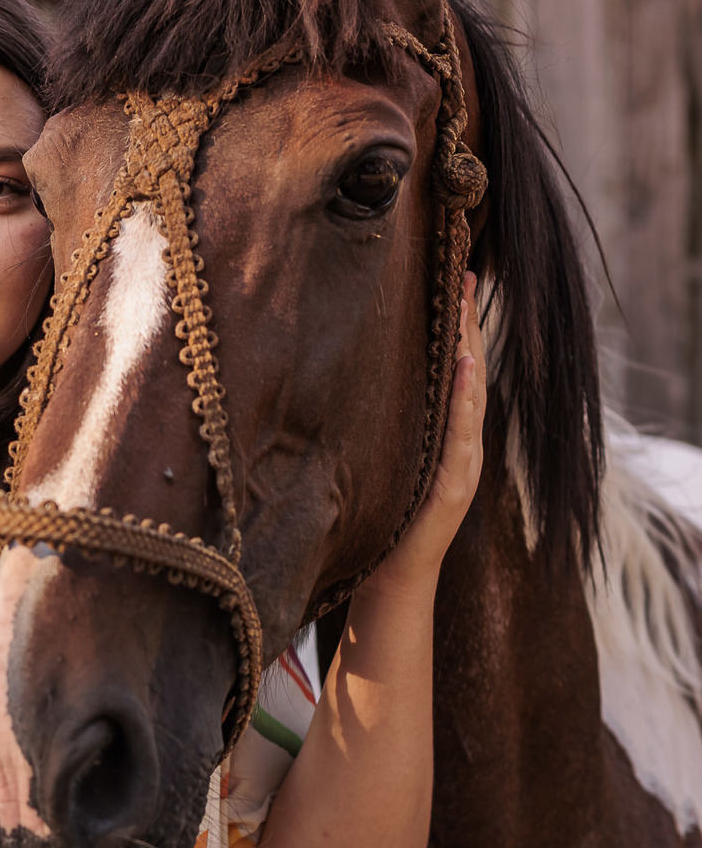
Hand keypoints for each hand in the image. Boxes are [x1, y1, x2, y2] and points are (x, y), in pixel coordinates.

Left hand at [363, 273, 484, 595]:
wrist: (393, 576)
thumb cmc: (388, 520)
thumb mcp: (392, 462)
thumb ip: (399, 427)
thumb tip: (376, 383)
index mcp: (450, 436)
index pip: (461, 371)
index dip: (462, 326)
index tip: (457, 279)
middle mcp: (464, 445)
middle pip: (472, 372)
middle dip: (469, 322)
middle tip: (465, 271)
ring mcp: (463, 464)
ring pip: (472, 397)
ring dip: (471, 348)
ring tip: (466, 304)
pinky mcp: (452, 485)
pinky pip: (462, 434)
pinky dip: (466, 399)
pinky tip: (466, 366)